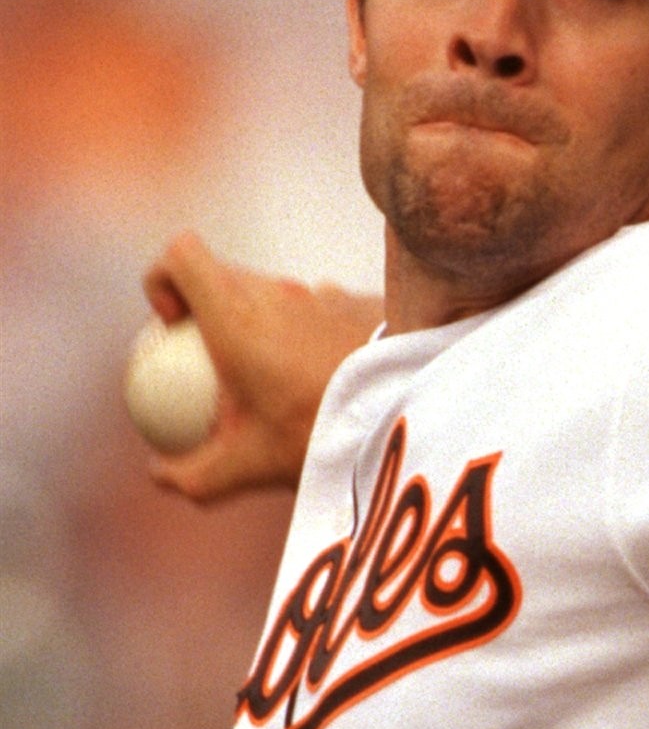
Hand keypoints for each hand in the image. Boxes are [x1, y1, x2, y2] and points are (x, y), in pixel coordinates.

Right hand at [140, 231, 381, 501]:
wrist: (410, 414)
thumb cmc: (321, 435)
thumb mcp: (250, 466)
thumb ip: (194, 475)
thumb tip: (158, 475)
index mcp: (235, 313)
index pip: (182, 254)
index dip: (163, 278)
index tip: (173, 327)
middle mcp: (277, 291)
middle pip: (225, 278)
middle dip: (210, 313)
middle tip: (221, 370)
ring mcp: (325, 293)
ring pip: (277, 297)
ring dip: (267, 330)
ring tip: (281, 384)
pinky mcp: (364, 304)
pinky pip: (324, 312)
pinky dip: (314, 338)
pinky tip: (329, 382)